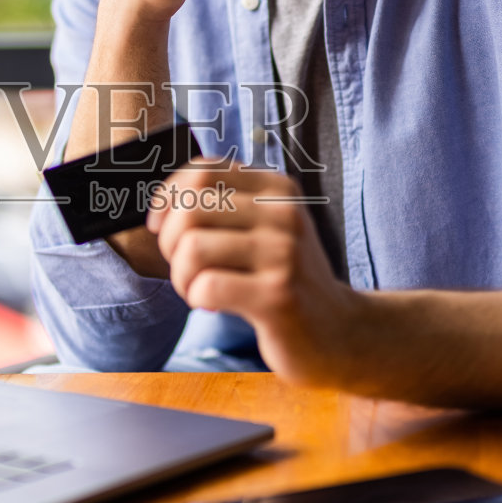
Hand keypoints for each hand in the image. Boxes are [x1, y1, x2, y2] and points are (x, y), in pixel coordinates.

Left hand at [146, 160, 356, 386]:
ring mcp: (285, 254)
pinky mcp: (278, 296)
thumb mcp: (266, 229)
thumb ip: (225, 206)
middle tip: (185, 268)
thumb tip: (162, 204)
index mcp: (278, 189)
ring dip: (181, 276)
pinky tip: (213, 305)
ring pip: (192, 248)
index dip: (169, 198)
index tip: (163, 227)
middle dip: (170, 243)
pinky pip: (207, 286)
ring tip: (199, 289)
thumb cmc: (286, 279)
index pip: (203, 171)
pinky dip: (197, 298)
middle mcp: (284, 214)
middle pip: (191, 208)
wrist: (340, 331)